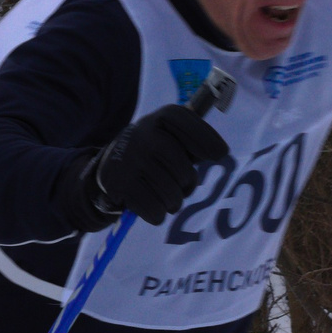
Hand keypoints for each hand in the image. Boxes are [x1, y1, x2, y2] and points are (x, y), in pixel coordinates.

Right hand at [67, 104, 231, 228]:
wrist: (110, 167)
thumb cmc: (155, 153)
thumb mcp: (173, 137)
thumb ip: (195, 140)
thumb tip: (221, 152)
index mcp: (160, 118)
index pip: (186, 123)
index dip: (206, 138)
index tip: (221, 154)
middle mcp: (141, 133)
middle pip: (182, 169)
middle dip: (188, 184)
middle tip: (184, 187)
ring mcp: (128, 158)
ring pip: (170, 193)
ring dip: (174, 202)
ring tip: (168, 198)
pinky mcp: (117, 183)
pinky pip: (153, 209)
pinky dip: (158, 214)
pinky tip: (154, 207)